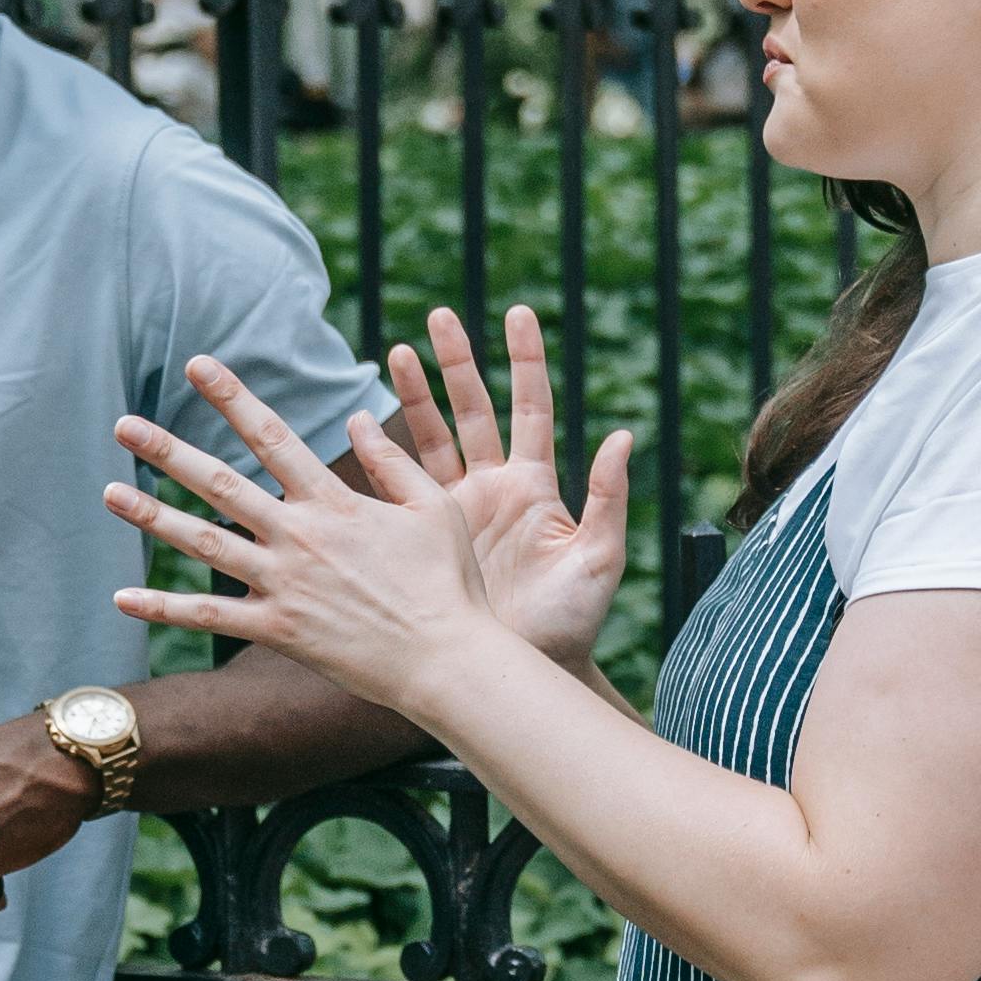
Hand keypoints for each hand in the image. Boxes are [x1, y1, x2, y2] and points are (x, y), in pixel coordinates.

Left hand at [108, 355, 515, 718]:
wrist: (446, 659)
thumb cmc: (448, 583)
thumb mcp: (434, 507)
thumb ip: (393, 460)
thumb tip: (359, 416)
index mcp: (334, 503)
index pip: (272, 436)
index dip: (233, 398)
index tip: (199, 365)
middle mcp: (299, 537)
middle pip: (220, 484)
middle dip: (168, 451)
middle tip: (123, 424)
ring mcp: (284, 584)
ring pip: (204, 544)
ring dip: (152, 517)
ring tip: (109, 493)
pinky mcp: (278, 630)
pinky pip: (210, 617)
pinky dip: (165, 607)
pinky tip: (122, 598)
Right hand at [371, 306, 628, 670]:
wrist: (528, 667)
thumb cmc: (573, 620)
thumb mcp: (599, 559)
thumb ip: (609, 498)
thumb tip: (624, 435)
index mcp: (537, 485)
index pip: (531, 407)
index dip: (525, 361)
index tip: (518, 313)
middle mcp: (495, 487)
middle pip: (474, 409)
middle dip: (456, 363)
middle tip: (438, 318)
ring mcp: (458, 509)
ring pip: (433, 438)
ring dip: (415, 397)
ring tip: (397, 353)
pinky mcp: (428, 535)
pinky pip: (400, 487)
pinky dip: (380, 456)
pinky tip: (357, 426)